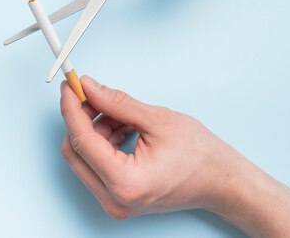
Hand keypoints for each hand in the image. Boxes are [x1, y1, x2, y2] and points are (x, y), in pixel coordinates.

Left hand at [60, 76, 243, 217]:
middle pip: (75, 151)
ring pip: (83, 157)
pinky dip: (101, 141)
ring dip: (93, 129)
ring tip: (119, 112)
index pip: (81, 140)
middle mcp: (114, 199)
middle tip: (90, 93)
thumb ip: (116, 102)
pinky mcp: (116, 198)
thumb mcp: (156, 119)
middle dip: (81, 118)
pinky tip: (120, 125)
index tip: (69, 86)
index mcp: (125, 182)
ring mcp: (114, 203)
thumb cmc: (199, 155)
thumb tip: (88, 87)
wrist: (220, 182)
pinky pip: (95, 165)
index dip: (71, 109)